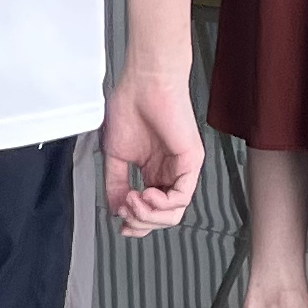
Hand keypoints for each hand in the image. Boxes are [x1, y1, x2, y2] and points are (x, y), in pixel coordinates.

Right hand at [103, 66, 203, 236]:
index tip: (121, 225)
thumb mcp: (115, 156)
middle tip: (125, 211)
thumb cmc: (130, 107)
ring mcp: (182, 168)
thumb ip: (114, 185)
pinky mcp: (192, 161)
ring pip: (174, 213)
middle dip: (141, 222)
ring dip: (149, 214)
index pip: (151, 211)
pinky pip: (182, 196)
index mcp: (154, 172)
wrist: (143, 83)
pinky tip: (146, 193)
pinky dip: (161, 203)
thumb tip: (115, 210)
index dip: (136, 224)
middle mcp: (169, 173)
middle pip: (163, 218)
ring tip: (133, 200)